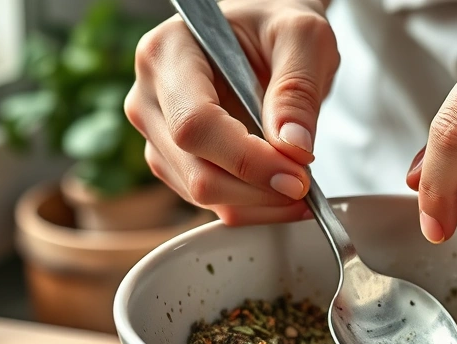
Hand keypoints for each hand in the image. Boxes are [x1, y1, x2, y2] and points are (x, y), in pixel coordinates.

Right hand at [124, 0, 337, 224]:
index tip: (296, 175)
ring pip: (200, 194)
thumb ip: (298, 89)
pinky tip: (280, 188)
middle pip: (195, 170)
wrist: (264, 34)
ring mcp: (157, 133)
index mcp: (167, 53)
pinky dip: (251, 205)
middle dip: (258, 190)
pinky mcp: (174, 161)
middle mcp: (150, 96)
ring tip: (299, 184)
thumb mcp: (303, 37)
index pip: (195, 125)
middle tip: (306, 184)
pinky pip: (210, 201)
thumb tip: (293, 148)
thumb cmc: (276, 24)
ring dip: (258, 203)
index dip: (247, 160)